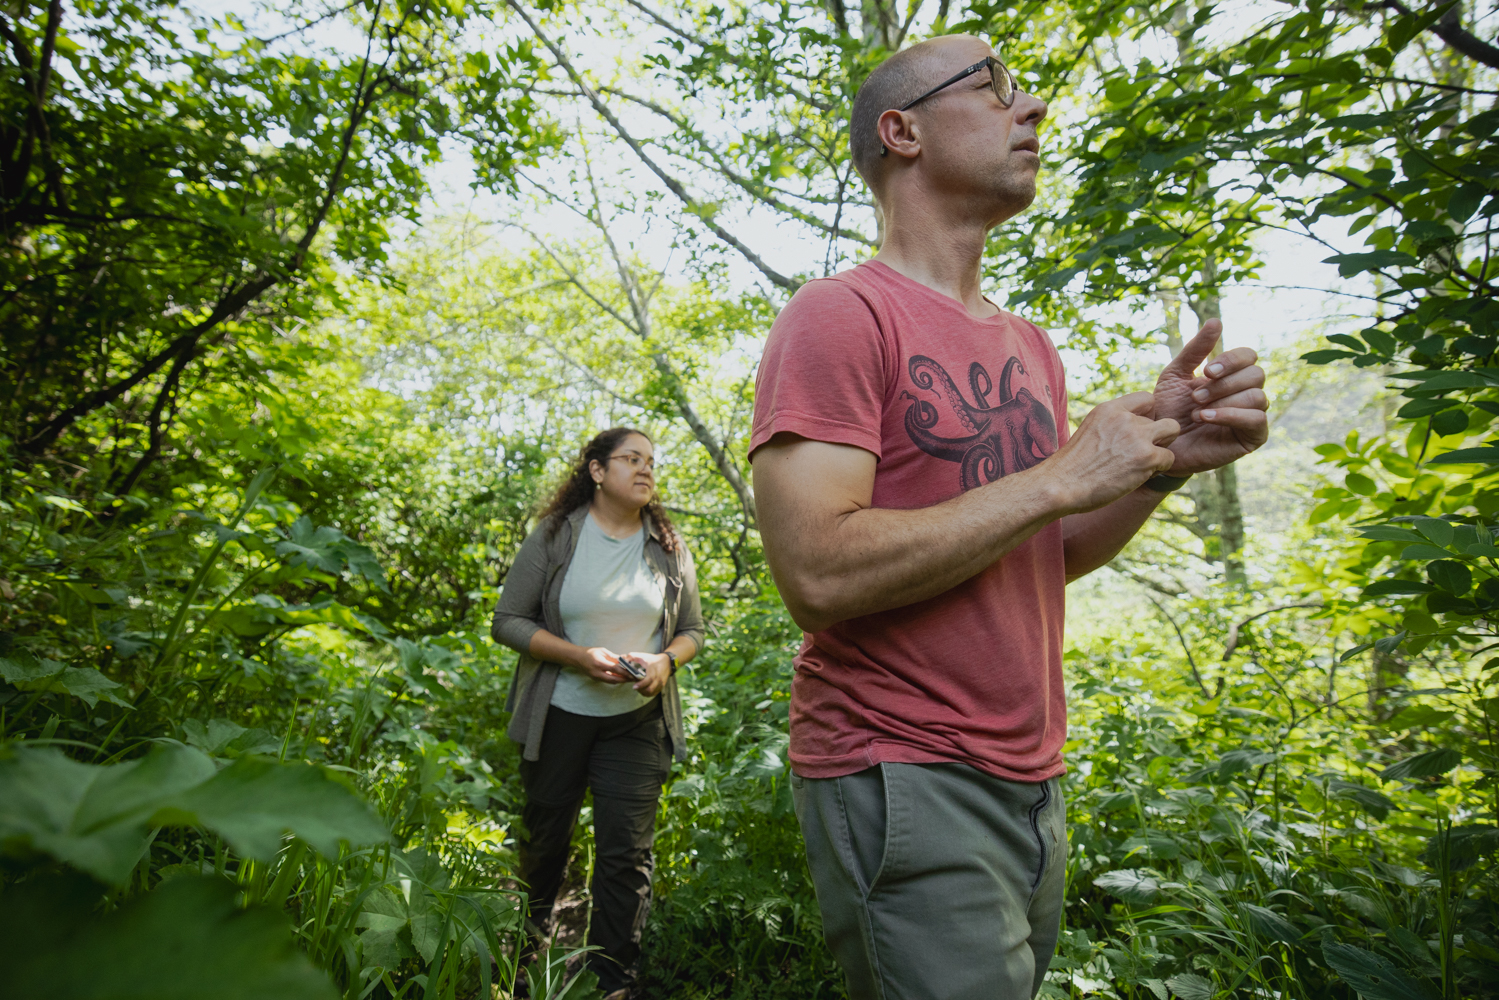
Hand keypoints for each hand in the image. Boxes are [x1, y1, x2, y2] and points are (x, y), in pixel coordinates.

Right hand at [574, 646, 629, 683]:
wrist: (577, 658)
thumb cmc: (590, 652)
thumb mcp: (602, 651)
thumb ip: (613, 656)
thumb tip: (624, 659)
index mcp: (599, 663)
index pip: (615, 669)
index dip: (625, 672)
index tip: (632, 672)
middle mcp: (597, 672)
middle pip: (614, 679)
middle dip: (624, 679)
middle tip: (633, 678)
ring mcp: (596, 677)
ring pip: (611, 682)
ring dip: (620, 680)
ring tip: (629, 678)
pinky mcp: (595, 679)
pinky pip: (607, 681)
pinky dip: (614, 679)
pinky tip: (620, 677)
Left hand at [621, 652, 671, 696]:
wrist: (667, 662)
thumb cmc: (653, 660)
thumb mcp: (643, 656)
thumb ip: (633, 656)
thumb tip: (624, 658)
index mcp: (653, 671)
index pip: (648, 680)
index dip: (640, 685)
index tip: (634, 686)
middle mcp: (658, 679)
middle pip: (649, 689)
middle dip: (641, 690)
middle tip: (635, 687)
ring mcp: (660, 684)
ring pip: (651, 693)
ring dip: (644, 692)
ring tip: (639, 688)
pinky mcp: (661, 687)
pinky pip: (654, 693)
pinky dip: (648, 693)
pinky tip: (644, 689)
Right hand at [1047, 391, 1180, 512]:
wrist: (1060, 485)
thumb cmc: (1071, 467)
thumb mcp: (1089, 432)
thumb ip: (1112, 426)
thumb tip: (1132, 433)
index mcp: (1108, 409)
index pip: (1146, 398)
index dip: (1147, 416)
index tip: (1137, 433)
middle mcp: (1124, 417)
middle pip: (1161, 416)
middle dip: (1157, 434)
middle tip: (1142, 451)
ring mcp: (1137, 436)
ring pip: (1172, 430)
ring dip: (1163, 447)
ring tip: (1145, 462)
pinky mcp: (1146, 457)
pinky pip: (1169, 458)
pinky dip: (1159, 469)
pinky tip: (1140, 476)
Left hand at [1152, 319, 1268, 474]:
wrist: (1159, 443)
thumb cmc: (1168, 410)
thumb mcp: (1176, 375)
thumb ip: (1196, 350)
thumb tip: (1216, 321)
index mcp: (1232, 376)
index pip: (1249, 356)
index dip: (1232, 360)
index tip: (1206, 370)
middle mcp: (1246, 393)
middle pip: (1256, 374)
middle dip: (1224, 383)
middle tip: (1195, 396)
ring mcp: (1251, 415)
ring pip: (1257, 396)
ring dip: (1224, 401)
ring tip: (1196, 411)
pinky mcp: (1252, 437)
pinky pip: (1256, 420)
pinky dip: (1231, 415)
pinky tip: (1205, 418)